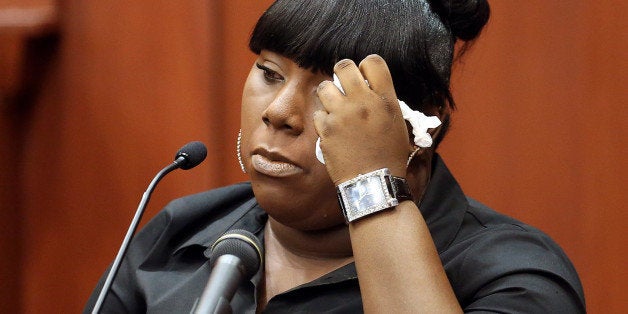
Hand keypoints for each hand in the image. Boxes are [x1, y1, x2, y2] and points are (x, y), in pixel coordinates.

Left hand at [314, 55, 410, 184]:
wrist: (374, 182)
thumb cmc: (390, 156)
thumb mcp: (397, 124)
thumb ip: (384, 101)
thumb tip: (370, 88)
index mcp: (385, 99)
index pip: (373, 61)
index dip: (365, 66)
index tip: (364, 76)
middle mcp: (363, 102)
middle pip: (344, 66)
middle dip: (342, 73)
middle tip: (343, 85)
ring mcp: (342, 115)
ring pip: (324, 87)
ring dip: (329, 94)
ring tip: (335, 107)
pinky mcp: (326, 129)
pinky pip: (318, 113)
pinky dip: (323, 120)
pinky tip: (332, 129)